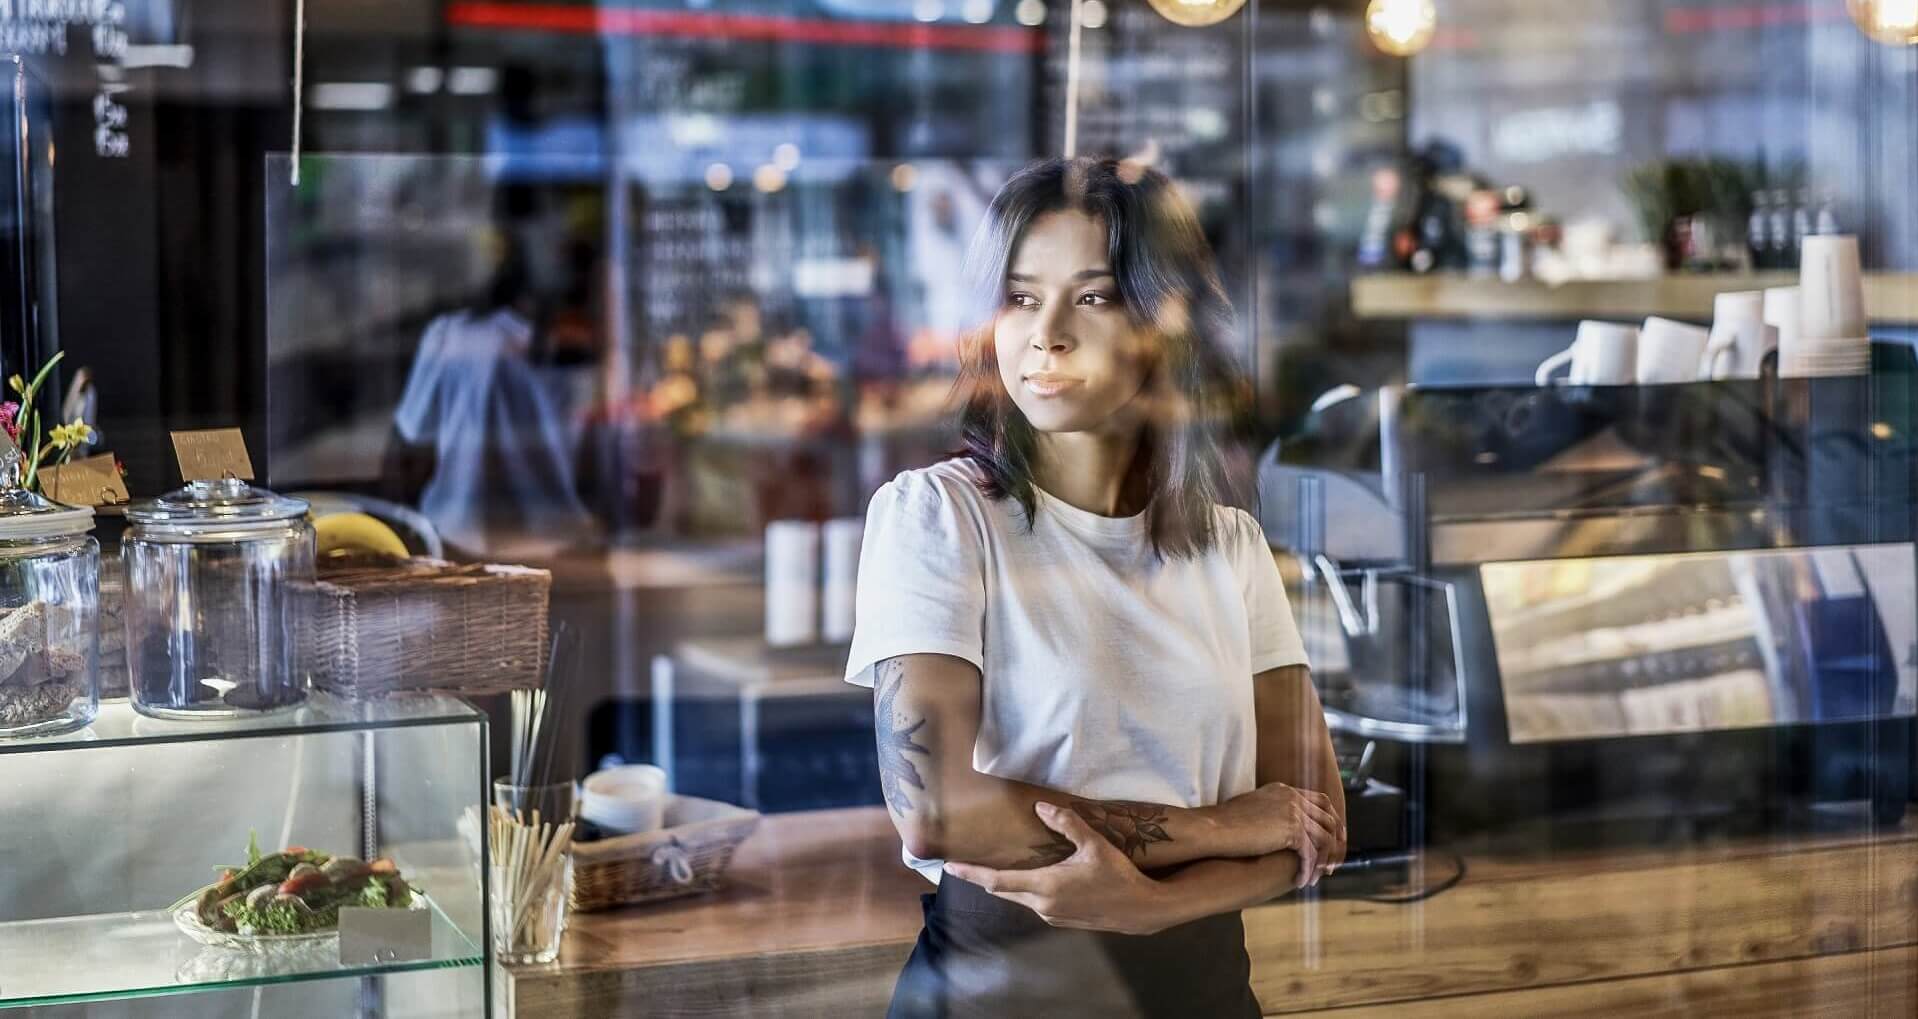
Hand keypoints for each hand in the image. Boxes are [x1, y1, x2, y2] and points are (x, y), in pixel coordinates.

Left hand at [942, 802, 1172, 935]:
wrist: (1141, 910)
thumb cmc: (1118, 875)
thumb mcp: (1094, 845)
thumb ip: (1067, 825)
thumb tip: (1041, 808)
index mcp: (1046, 886)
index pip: (998, 880)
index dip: (972, 873)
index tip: (949, 867)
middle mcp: (1043, 905)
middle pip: (1003, 890)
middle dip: (983, 877)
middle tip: (963, 865)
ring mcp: (1052, 916)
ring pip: (1019, 898)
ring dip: (1005, 884)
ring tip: (991, 868)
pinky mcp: (1061, 920)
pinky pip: (1033, 903)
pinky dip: (1022, 891)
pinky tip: (1027, 881)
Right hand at [1212, 782, 1344, 886]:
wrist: (1214, 828)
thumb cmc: (1223, 821)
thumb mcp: (1251, 806)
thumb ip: (1269, 809)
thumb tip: (1275, 823)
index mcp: (1285, 790)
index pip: (1321, 801)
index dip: (1331, 821)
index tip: (1333, 838)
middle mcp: (1293, 798)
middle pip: (1329, 819)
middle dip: (1335, 842)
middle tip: (1332, 863)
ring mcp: (1294, 813)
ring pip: (1324, 839)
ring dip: (1324, 861)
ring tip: (1317, 877)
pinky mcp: (1292, 831)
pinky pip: (1310, 854)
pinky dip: (1308, 870)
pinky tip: (1302, 882)